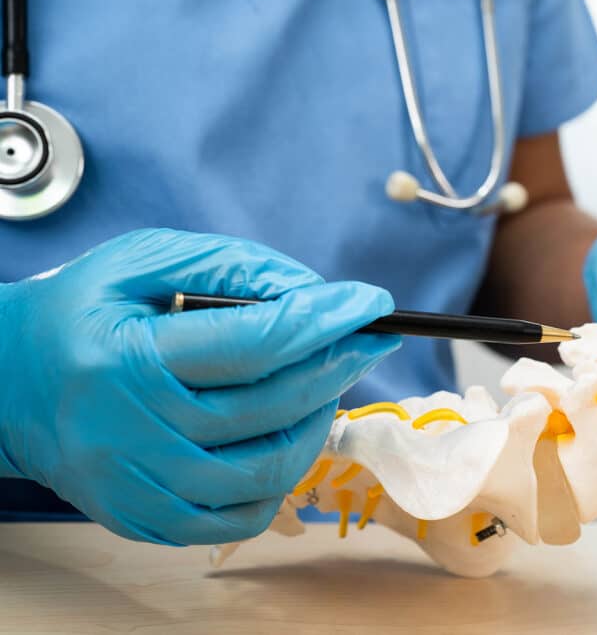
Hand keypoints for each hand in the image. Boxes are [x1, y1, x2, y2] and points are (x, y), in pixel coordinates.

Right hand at [0, 229, 398, 544]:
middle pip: (271, 408)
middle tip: (367, 338)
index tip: (372, 302)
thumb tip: (312, 292)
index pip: (253, 345)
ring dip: (318, 421)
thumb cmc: (80, 314)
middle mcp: (130, 434)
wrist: (6, 386)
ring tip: (327, 382)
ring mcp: (139, 488)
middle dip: (338, 365)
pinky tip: (287, 433)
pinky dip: (284, 475)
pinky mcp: (147, 520)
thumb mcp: (142, 263)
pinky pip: (244, 515)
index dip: (325, 321)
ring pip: (268, 469)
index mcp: (125, 361)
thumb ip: (230, 267)